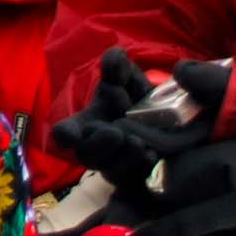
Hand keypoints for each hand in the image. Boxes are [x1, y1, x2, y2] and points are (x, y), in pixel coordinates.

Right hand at [51, 49, 222, 186]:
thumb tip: (115, 55)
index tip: (68, 135)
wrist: (171, 118)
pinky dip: (143, 168)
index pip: (66, 134)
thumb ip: (118, 66)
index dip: (64, 135)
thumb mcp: (127, 77)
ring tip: (139, 144)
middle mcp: (99, 148)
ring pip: (112, 171)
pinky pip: (137, 180)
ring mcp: (119, 165)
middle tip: (114, 133)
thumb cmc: (135, 97)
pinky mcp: (140, 178)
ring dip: (123, 158)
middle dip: (98, 146)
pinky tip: (153, 156)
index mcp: (88, 124)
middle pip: (87, 155)